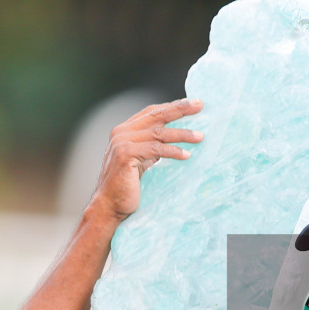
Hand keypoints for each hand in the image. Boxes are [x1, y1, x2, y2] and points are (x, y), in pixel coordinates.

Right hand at [89, 98, 203, 221]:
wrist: (108, 206)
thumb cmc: (127, 186)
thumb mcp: (141, 161)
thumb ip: (150, 147)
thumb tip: (173, 139)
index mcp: (124, 130)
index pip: (151, 112)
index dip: (172, 106)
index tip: (193, 103)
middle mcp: (121, 132)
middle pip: (156, 116)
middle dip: (180, 109)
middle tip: (200, 105)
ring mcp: (122, 143)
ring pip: (159, 133)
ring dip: (182, 134)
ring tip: (200, 136)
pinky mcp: (125, 155)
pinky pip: (155, 149)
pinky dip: (173, 151)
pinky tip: (187, 155)